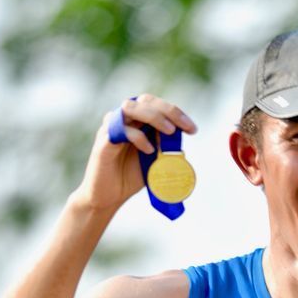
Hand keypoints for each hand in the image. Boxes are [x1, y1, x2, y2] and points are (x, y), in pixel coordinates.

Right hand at [72, 94, 197, 212]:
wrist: (108, 197)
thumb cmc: (130, 176)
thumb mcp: (154, 160)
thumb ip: (164, 148)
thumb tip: (181, 141)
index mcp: (136, 120)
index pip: (157, 105)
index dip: (176, 113)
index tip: (193, 129)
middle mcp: (123, 119)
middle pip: (145, 100)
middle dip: (169, 111)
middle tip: (185, 127)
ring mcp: (111, 127)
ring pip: (130, 107)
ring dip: (154, 116)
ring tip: (169, 132)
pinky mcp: (104, 141)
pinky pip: (120, 130)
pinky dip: (138, 137)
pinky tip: (149, 150)